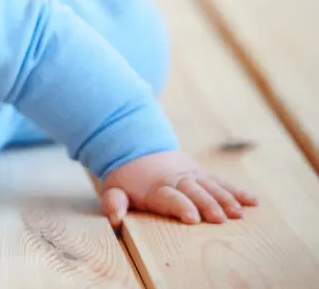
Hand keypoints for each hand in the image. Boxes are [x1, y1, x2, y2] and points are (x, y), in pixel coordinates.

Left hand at [100, 151, 257, 226]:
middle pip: (194, 192)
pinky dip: (237, 191)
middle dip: (208, 205)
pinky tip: (254, 201)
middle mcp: (176, 180)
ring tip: (238, 214)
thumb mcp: (114, 188)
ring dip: (226, 199)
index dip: (181, 206)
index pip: (170, 197)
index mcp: (156, 187)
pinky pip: (221, 182)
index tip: (193, 218)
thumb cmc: (126, 178)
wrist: (136, 148)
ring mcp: (191, 176)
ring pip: (211, 186)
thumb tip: (115, 219)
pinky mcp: (201, 174)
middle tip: (220, 219)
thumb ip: (114, 202)